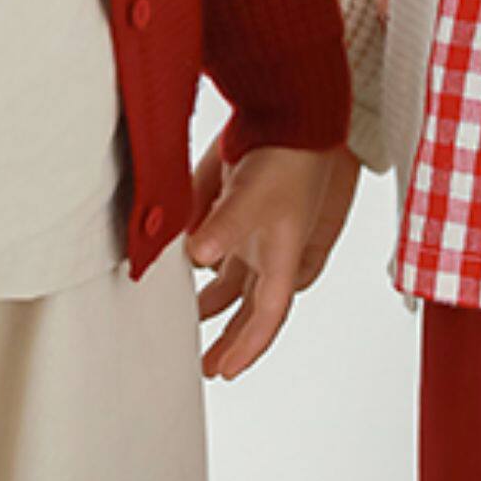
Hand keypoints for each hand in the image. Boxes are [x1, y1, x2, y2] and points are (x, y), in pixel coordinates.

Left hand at [182, 142, 358, 380]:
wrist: (293, 110)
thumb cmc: (290, 155)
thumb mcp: (254, 195)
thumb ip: (224, 225)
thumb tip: (197, 257)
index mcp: (281, 256)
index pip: (265, 316)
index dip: (246, 347)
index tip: (224, 370)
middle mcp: (269, 251)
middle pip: (250, 309)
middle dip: (232, 339)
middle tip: (209, 366)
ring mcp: (255, 233)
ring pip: (235, 283)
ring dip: (215, 304)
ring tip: (191, 322)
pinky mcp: (240, 212)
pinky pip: (222, 250)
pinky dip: (206, 266)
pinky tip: (186, 268)